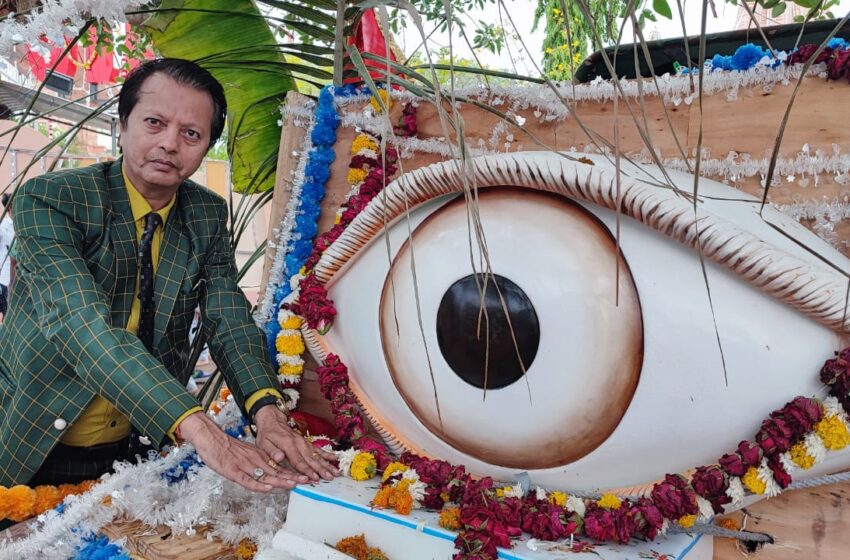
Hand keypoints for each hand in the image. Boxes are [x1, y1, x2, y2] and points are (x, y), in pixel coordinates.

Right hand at [175, 411, 307, 491]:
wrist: (211, 438)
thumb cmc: (226, 448)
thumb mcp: (247, 453)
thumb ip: (258, 462)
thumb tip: (270, 472)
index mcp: (259, 456)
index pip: (279, 466)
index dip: (292, 473)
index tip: (305, 476)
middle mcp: (255, 460)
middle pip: (276, 471)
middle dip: (292, 477)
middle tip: (307, 480)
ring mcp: (245, 465)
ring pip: (265, 475)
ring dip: (280, 480)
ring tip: (294, 484)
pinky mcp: (234, 471)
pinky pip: (248, 480)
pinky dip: (258, 484)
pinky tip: (268, 487)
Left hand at [254, 405, 339, 482]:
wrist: (272, 420)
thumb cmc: (267, 434)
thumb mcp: (263, 443)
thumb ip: (272, 451)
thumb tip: (279, 457)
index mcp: (288, 445)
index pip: (298, 461)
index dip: (306, 470)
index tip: (314, 477)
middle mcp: (299, 443)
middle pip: (311, 459)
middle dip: (321, 469)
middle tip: (330, 477)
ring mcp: (304, 443)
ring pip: (317, 455)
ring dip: (327, 464)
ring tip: (336, 472)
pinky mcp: (306, 443)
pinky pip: (318, 450)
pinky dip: (327, 455)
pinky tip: (335, 459)